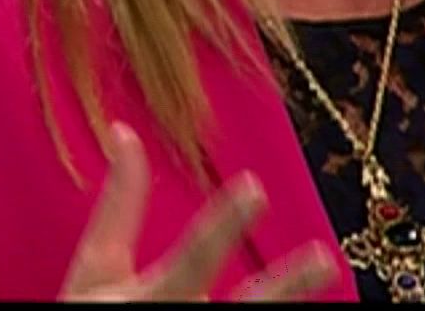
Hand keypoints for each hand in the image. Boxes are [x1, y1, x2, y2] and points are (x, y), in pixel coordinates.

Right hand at [60, 122, 337, 300]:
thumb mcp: (95, 270)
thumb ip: (118, 205)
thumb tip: (124, 132)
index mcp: (150, 299)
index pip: (194, 257)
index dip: (224, 225)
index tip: (254, 186)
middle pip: (246, 305)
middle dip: (284, 286)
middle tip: (321, 258)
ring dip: (292, 301)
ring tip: (329, 267)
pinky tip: (314, 308)